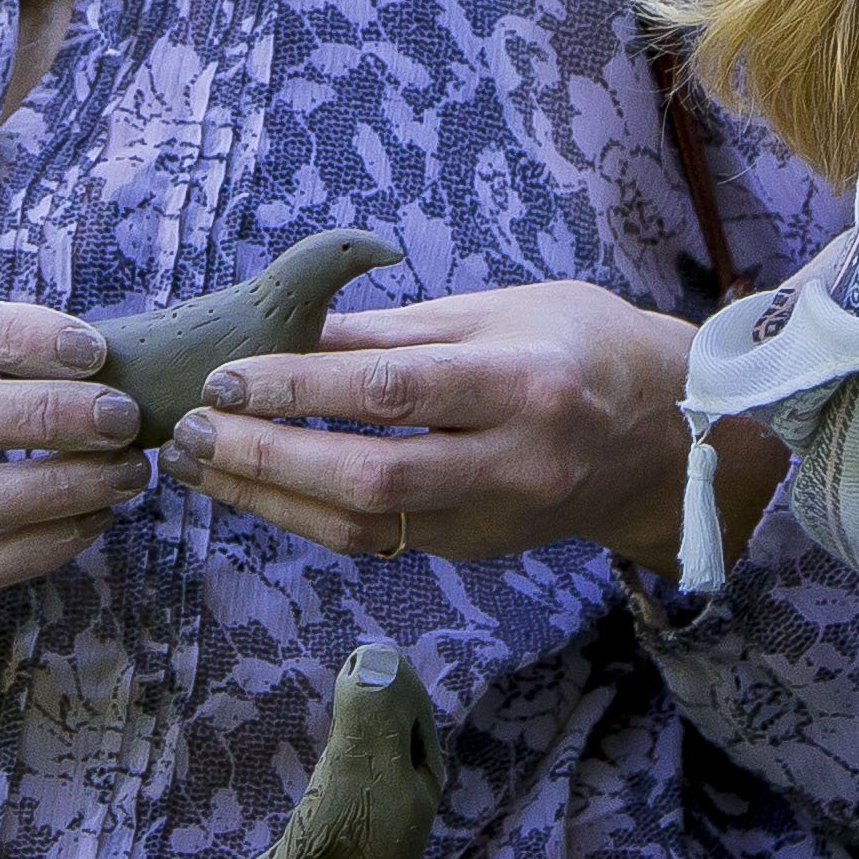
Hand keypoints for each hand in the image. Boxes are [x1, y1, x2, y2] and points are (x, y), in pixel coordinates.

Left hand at [167, 280, 777, 567]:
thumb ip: (391, 329)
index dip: (299, 389)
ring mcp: (497, 516)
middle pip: (370, 479)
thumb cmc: (579, 344)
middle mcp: (513, 460)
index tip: (224, 380)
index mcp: (522, 382)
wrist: (668, 433)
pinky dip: (310, 517)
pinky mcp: (478, 548)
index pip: (391, 391)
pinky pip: (381, 542)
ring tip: (201, 467)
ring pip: (367, 529)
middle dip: (267, 460)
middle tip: (190, 435)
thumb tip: (286, 331)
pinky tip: (258, 488)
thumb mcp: (496, 309)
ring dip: (271, 500)